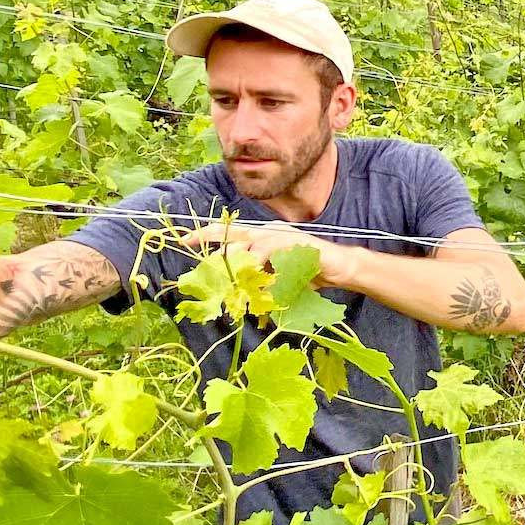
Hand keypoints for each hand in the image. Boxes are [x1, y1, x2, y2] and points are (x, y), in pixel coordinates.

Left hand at [183, 219, 348, 286]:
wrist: (339, 267)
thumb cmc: (307, 272)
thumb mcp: (275, 277)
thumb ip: (256, 280)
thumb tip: (234, 293)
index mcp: (262, 236)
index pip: (230, 232)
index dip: (208, 234)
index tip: (186, 240)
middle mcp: (268, 231)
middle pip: (234, 233)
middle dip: (212, 241)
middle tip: (195, 252)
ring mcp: (280, 236)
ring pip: (248, 246)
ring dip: (237, 266)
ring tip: (232, 283)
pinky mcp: (292, 244)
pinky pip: (268, 255)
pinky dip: (260, 270)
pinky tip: (258, 284)